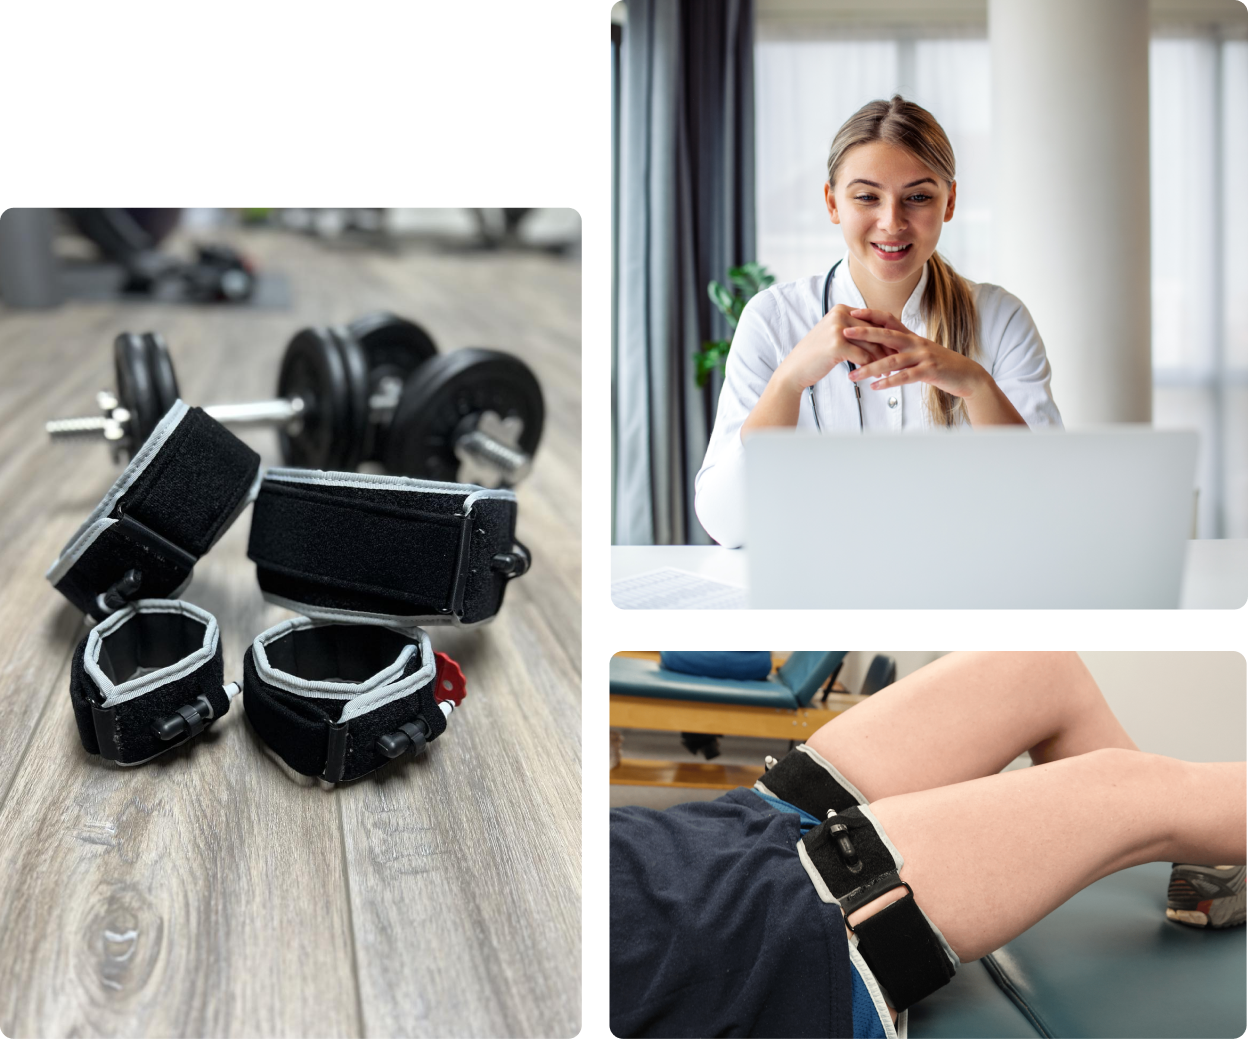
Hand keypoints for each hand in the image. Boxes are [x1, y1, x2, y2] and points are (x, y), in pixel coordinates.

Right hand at [778, 304, 901, 391]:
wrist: (796, 369)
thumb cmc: (817, 355)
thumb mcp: (835, 335)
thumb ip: (854, 330)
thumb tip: (881, 333)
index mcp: (841, 309)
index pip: (871, 320)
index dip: (885, 333)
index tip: (896, 345)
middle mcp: (840, 315)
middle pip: (873, 331)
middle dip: (887, 346)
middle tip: (897, 359)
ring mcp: (838, 328)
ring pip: (870, 344)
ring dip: (881, 359)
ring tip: (888, 369)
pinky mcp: (837, 344)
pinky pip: (863, 356)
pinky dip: (871, 367)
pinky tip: (875, 375)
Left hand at [842, 308, 986, 398]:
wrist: (966, 375)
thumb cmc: (938, 364)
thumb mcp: (917, 352)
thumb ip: (899, 349)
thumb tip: (876, 347)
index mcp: (911, 336)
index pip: (888, 320)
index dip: (870, 315)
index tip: (851, 313)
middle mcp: (916, 342)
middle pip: (887, 335)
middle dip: (864, 333)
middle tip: (843, 333)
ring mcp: (923, 356)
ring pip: (891, 360)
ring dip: (869, 368)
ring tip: (852, 375)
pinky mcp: (929, 371)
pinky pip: (905, 377)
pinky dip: (888, 382)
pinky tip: (875, 387)